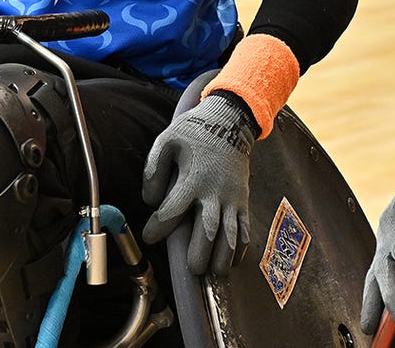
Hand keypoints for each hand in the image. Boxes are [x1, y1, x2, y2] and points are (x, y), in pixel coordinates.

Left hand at [140, 91, 255, 275]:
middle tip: (193, 268)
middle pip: (208, 229)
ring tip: (214, 273)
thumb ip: (153, 170)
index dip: (158, 228)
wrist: (231, 121)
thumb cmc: (195, 132)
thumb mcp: (166, 141)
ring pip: (230, 234)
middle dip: (200, 253)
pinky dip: (241, 248)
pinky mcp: (242, 200)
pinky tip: (233, 262)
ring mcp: (231, 198)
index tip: (150, 236)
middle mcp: (214, 191)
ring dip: (223, 257)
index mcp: (192, 178)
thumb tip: (151, 200)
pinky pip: (245, 229)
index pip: (171, 210)